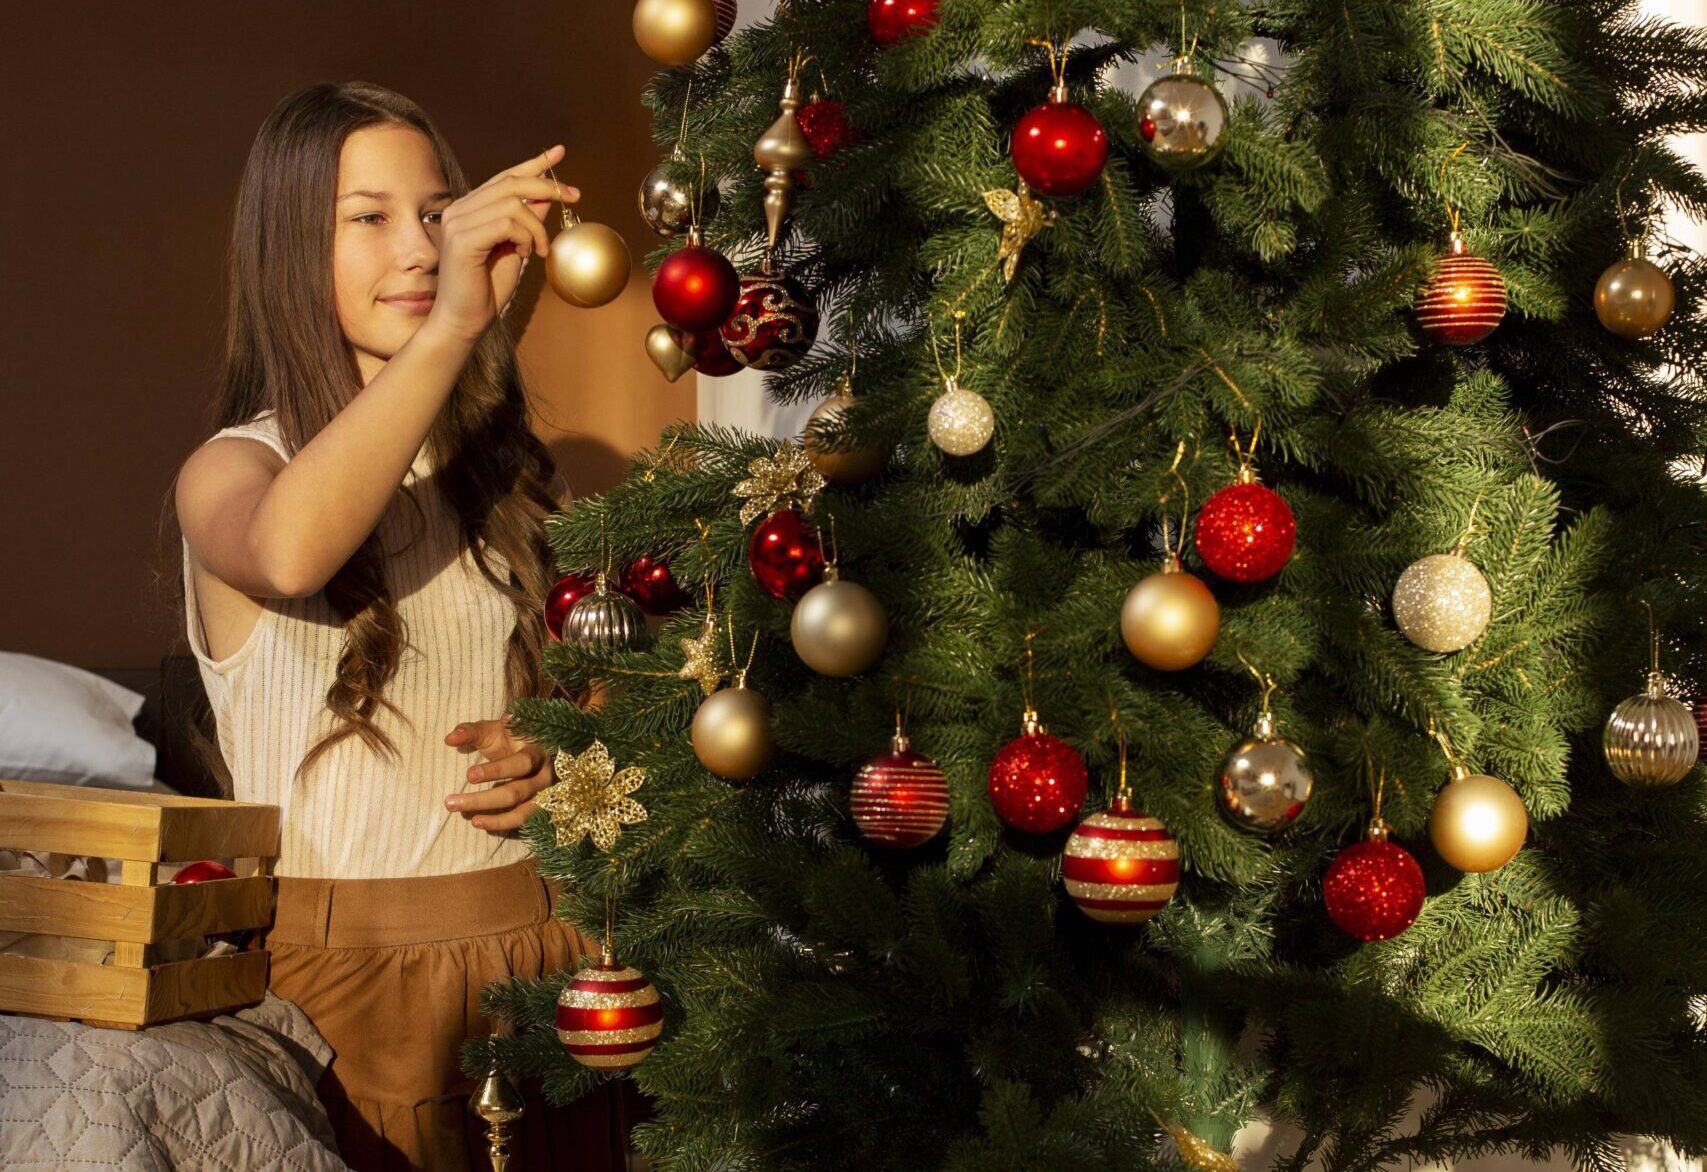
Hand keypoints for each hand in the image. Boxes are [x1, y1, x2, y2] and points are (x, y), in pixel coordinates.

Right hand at [425, 145, 580, 342]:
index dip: (534, 163)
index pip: (505, 177)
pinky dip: (525, 237)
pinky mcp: (462, 239)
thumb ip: (527, 221)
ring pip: (512, 204)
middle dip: (548, 186)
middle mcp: (459, 209)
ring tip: (540, 251)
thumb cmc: (488, 289)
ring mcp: (458, 222)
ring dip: (537, 227)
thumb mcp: (517, 249)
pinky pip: (506, 223)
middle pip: (511, 182)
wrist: (465, 321)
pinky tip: (525, 255)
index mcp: (470, 209)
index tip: (559, 151)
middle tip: (574, 197)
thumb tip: (547, 197)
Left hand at [443, 715, 554, 833]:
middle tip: (450, 802)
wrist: (534, 749)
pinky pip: (522, 822)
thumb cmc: (509, 739)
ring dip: (495, 819)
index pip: (520, 764)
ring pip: (521, 813)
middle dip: (482, 800)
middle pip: (515, 793)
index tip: (469, 775)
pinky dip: (502, 825)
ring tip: (471, 821)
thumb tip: (450, 739)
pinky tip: (480, 824)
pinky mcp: (540, 809)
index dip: (496, 771)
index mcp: (537, 752)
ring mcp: (545, 796)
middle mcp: (545, 776)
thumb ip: (472, 732)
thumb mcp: (492, 731)